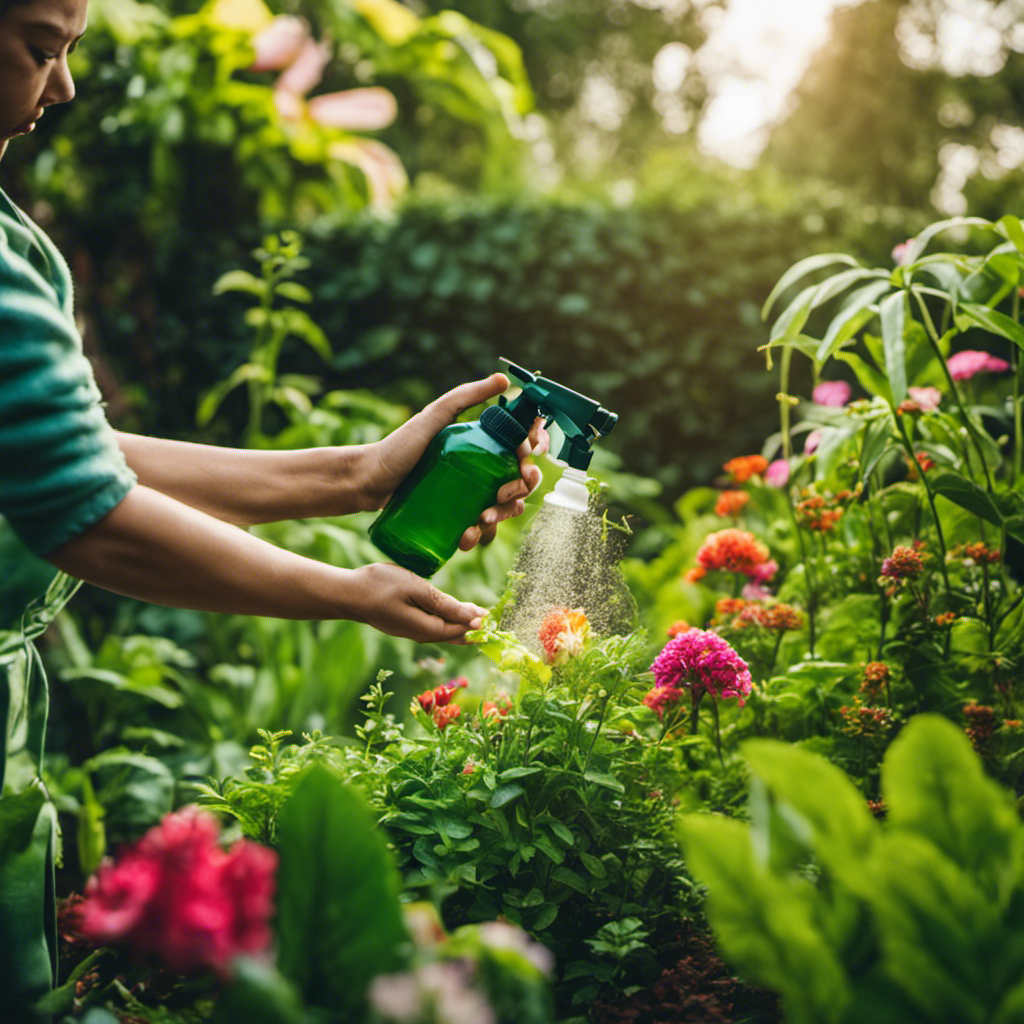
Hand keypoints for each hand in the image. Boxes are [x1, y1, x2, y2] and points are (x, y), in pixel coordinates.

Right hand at [348, 563, 487, 642]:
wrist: (346, 594)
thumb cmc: (380, 586)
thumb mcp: (416, 589)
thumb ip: (444, 604)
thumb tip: (473, 618)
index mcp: (426, 628)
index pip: (460, 630)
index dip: (478, 623)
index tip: (494, 615)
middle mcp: (420, 635)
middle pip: (453, 635)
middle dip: (473, 628)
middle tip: (493, 621)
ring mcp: (410, 632)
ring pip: (443, 632)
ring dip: (461, 625)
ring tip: (477, 617)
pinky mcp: (403, 625)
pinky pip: (432, 627)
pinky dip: (446, 621)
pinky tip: (450, 615)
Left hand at [363, 373, 548, 548]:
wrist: (369, 482)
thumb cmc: (398, 447)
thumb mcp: (433, 417)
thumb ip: (465, 396)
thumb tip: (504, 379)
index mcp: (483, 442)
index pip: (522, 448)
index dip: (532, 457)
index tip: (525, 464)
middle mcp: (481, 466)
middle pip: (520, 481)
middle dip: (519, 491)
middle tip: (502, 495)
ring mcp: (470, 492)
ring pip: (504, 507)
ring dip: (502, 516)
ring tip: (481, 520)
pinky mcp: (456, 515)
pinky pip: (480, 527)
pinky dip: (480, 535)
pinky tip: (467, 538)